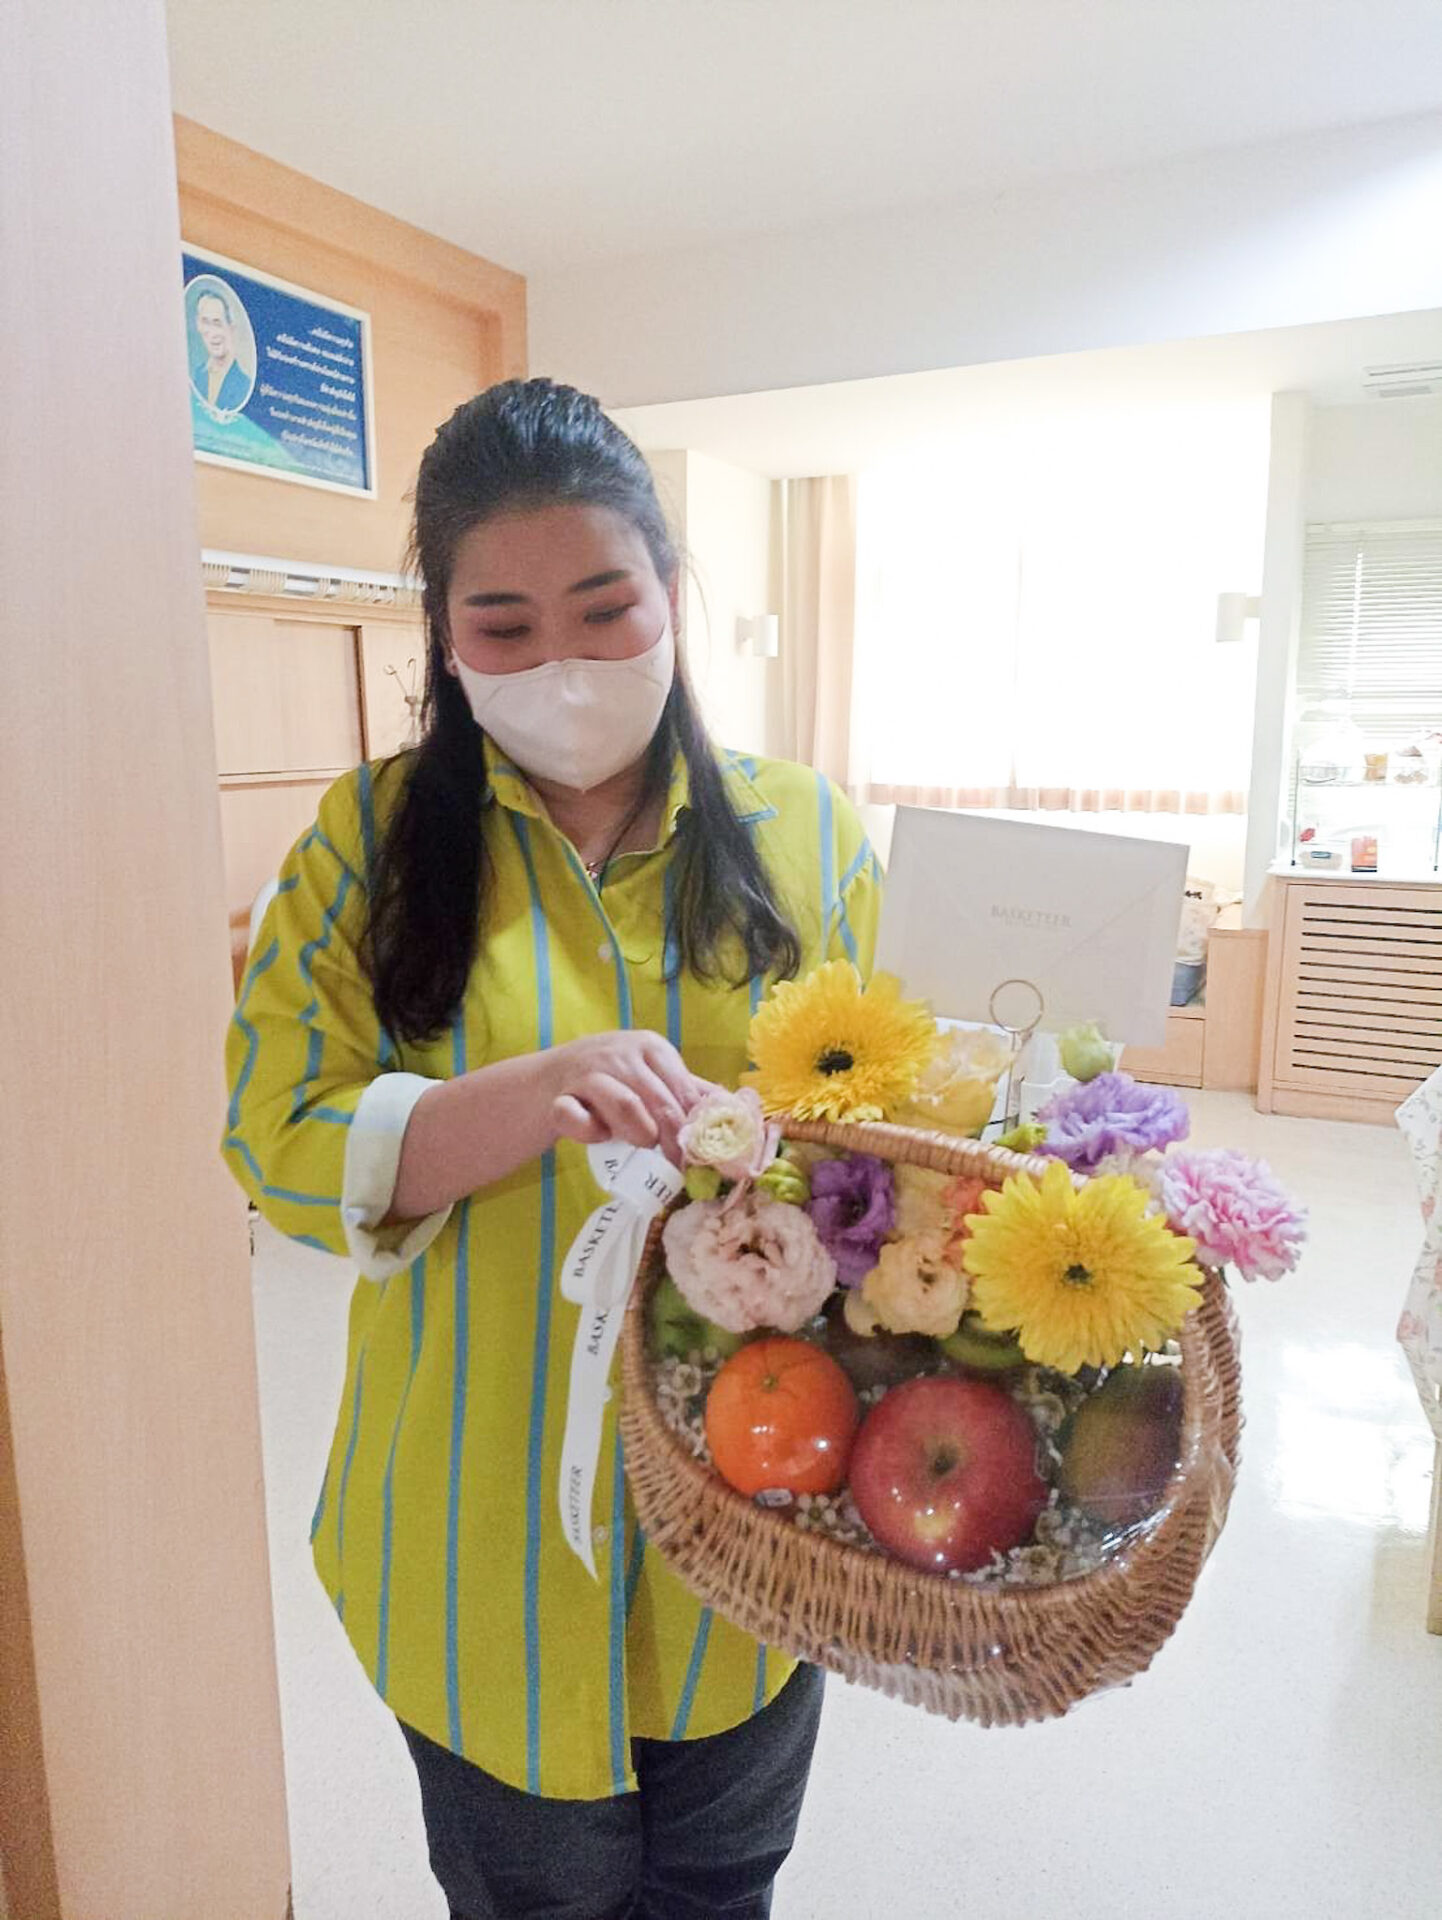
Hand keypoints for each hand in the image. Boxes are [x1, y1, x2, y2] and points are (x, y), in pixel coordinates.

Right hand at [549, 1031, 710, 1164]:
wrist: (541, 1083)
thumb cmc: (606, 1084)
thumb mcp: (649, 1080)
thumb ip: (688, 1092)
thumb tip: (734, 1110)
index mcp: (651, 1047)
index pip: (686, 1092)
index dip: (696, 1129)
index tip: (699, 1157)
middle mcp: (621, 1052)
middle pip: (662, 1103)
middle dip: (672, 1141)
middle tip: (675, 1165)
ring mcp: (586, 1071)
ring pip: (627, 1107)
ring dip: (638, 1134)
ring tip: (638, 1142)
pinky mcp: (556, 1096)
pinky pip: (579, 1120)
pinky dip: (590, 1133)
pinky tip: (595, 1133)